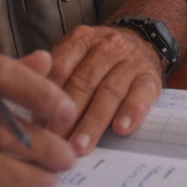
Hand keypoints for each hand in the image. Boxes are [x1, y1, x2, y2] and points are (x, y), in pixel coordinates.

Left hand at [46, 23, 164, 154]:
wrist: (143, 39)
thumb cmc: (101, 59)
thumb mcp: (77, 55)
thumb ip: (56, 78)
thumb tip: (36, 119)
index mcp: (81, 40)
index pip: (61, 67)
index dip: (49, 97)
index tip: (38, 126)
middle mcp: (106, 46)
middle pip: (84, 82)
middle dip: (68, 116)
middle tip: (55, 143)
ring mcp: (130, 60)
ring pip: (110, 91)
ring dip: (94, 122)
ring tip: (81, 146)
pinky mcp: (150, 76)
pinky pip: (141, 93)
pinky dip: (131, 111)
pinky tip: (121, 129)